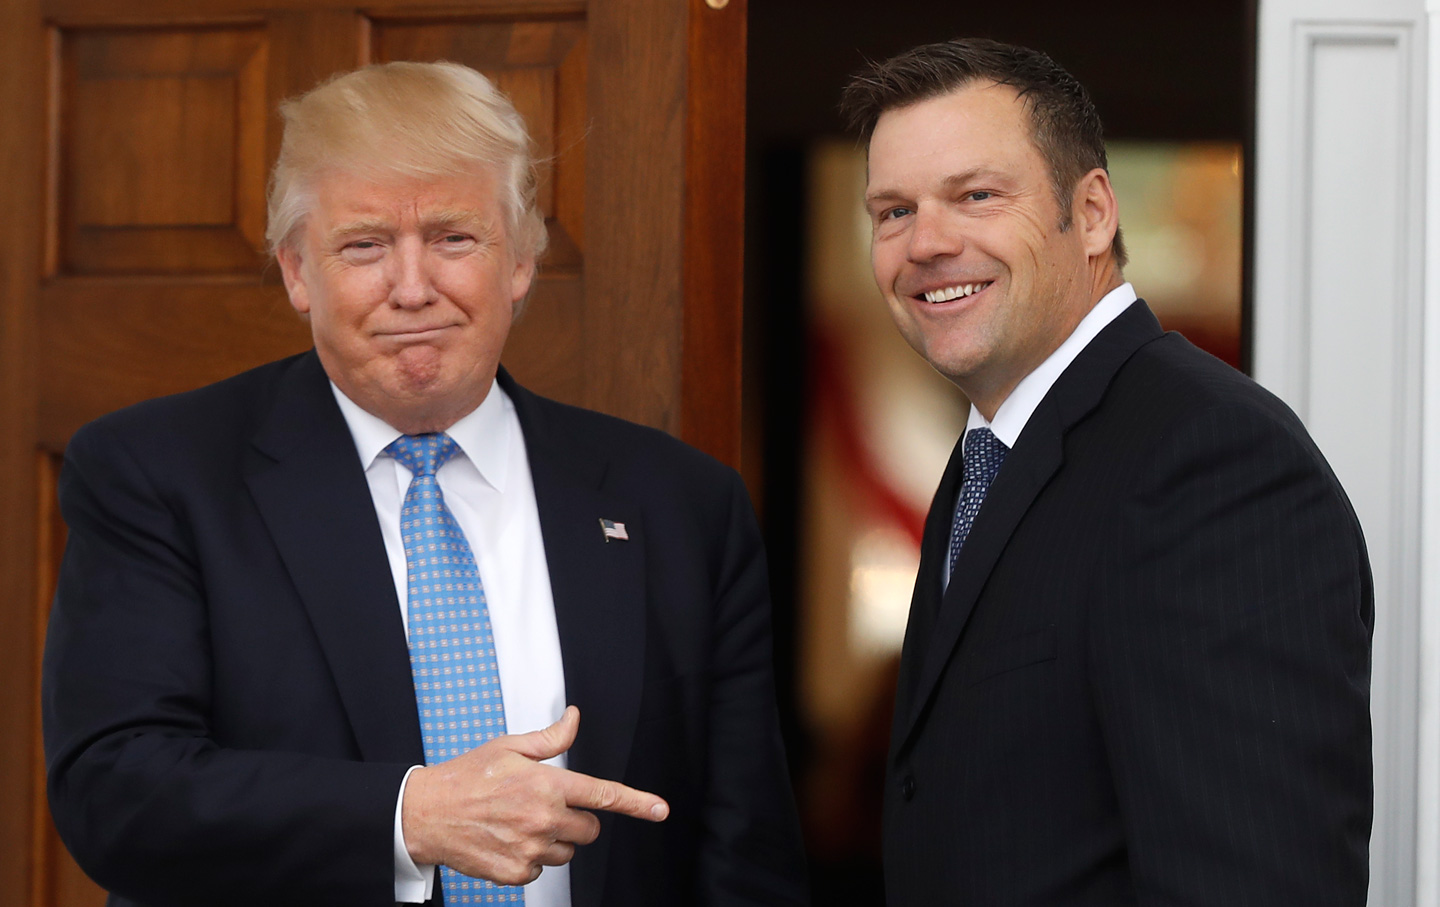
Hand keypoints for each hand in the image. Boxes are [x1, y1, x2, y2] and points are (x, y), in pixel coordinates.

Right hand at [400, 705, 668, 884]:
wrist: (424, 814)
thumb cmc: (465, 777)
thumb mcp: (508, 747)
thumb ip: (550, 739)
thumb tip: (574, 718)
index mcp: (546, 784)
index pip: (602, 795)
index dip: (637, 802)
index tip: (660, 809)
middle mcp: (543, 819)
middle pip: (589, 829)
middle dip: (576, 819)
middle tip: (545, 807)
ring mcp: (530, 849)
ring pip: (567, 851)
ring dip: (554, 839)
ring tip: (519, 822)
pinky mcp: (516, 873)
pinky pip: (542, 870)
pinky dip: (531, 858)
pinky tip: (508, 840)